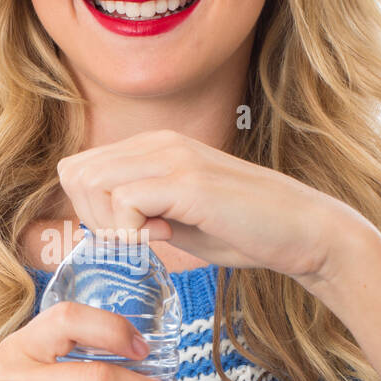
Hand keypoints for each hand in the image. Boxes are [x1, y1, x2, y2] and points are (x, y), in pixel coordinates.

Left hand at [56, 128, 362, 282]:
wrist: (304, 231)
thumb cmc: (244, 231)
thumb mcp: (177, 219)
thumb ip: (139, 214)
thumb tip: (97, 225)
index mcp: (154, 146)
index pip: (79, 168)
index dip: (88, 209)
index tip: (124, 234)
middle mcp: (160, 142)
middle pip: (76, 172)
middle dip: (90, 216)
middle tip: (131, 239)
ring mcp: (174, 157)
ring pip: (91, 183)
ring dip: (109, 223)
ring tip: (149, 238)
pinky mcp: (189, 181)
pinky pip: (125, 201)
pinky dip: (133, 230)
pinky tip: (166, 237)